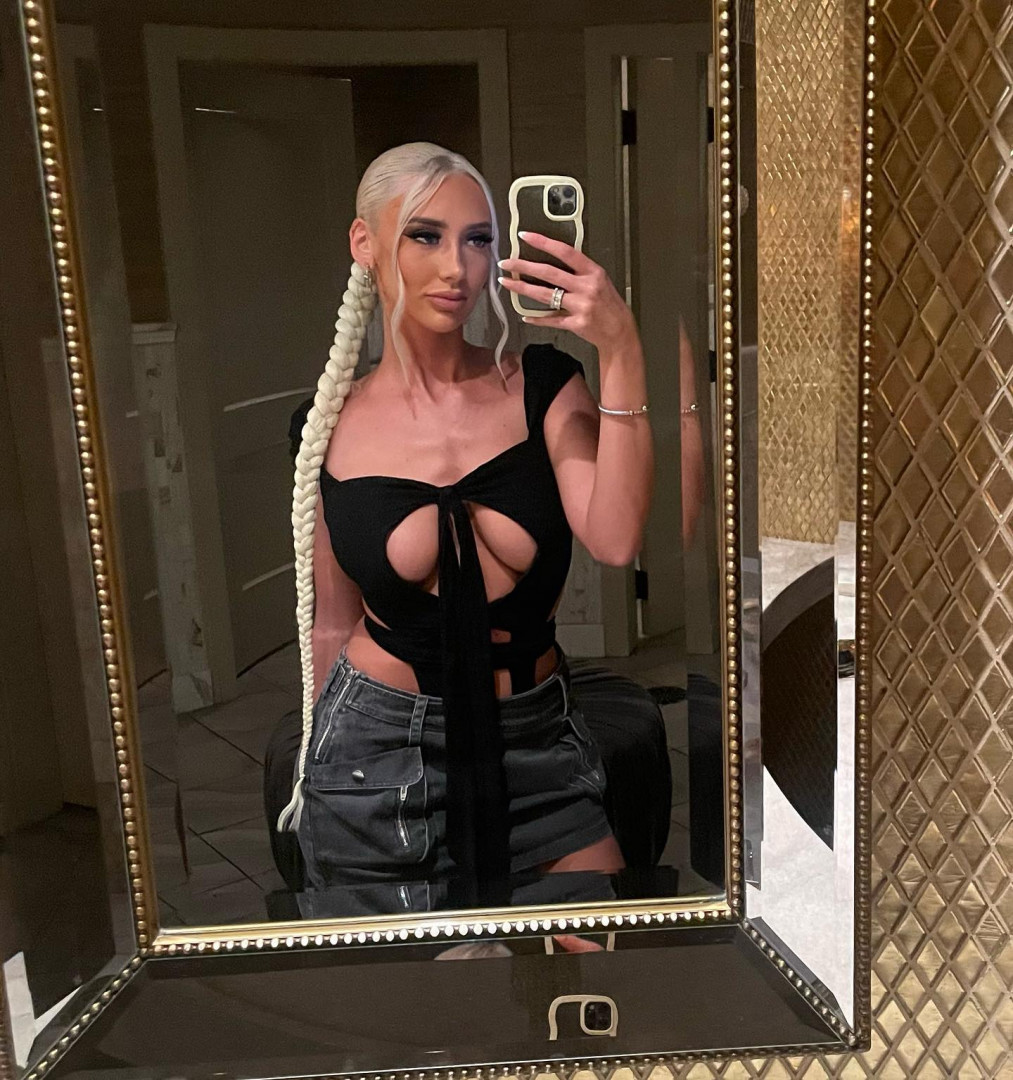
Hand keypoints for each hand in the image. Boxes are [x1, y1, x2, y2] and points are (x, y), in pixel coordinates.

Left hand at [498, 232, 637, 354]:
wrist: (620, 332)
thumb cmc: (609, 304)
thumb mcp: (600, 280)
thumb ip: (580, 271)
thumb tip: (555, 260)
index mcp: (593, 272)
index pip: (565, 252)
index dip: (544, 242)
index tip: (525, 236)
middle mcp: (586, 287)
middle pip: (549, 273)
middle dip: (524, 266)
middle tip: (506, 262)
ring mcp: (580, 306)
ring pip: (545, 295)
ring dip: (523, 288)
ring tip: (507, 283)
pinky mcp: (575, 324)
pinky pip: (551, 319)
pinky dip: (537, 318)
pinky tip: (524, 315)